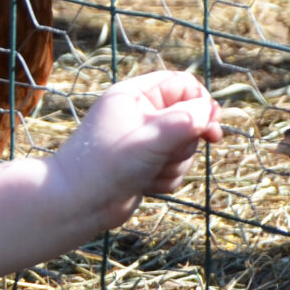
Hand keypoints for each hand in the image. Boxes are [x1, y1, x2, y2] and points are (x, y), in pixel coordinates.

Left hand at [48, 70, 223, 233]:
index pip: (182, 85)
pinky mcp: (146, 166)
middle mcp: (140, 115)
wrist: (77, 205)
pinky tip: (145, 186)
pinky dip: (166, 179)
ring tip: (149, 172)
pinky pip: (175, 169)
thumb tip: (210, 110)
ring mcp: (144, 142)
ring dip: (175, 164)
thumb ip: (185, 120)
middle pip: (189, 119)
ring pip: (185, 148)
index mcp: (135, 95)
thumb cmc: (107, 164)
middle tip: (167, 154)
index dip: (201, 102)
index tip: (211, 127)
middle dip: (184, 142)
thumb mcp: (151, 137)